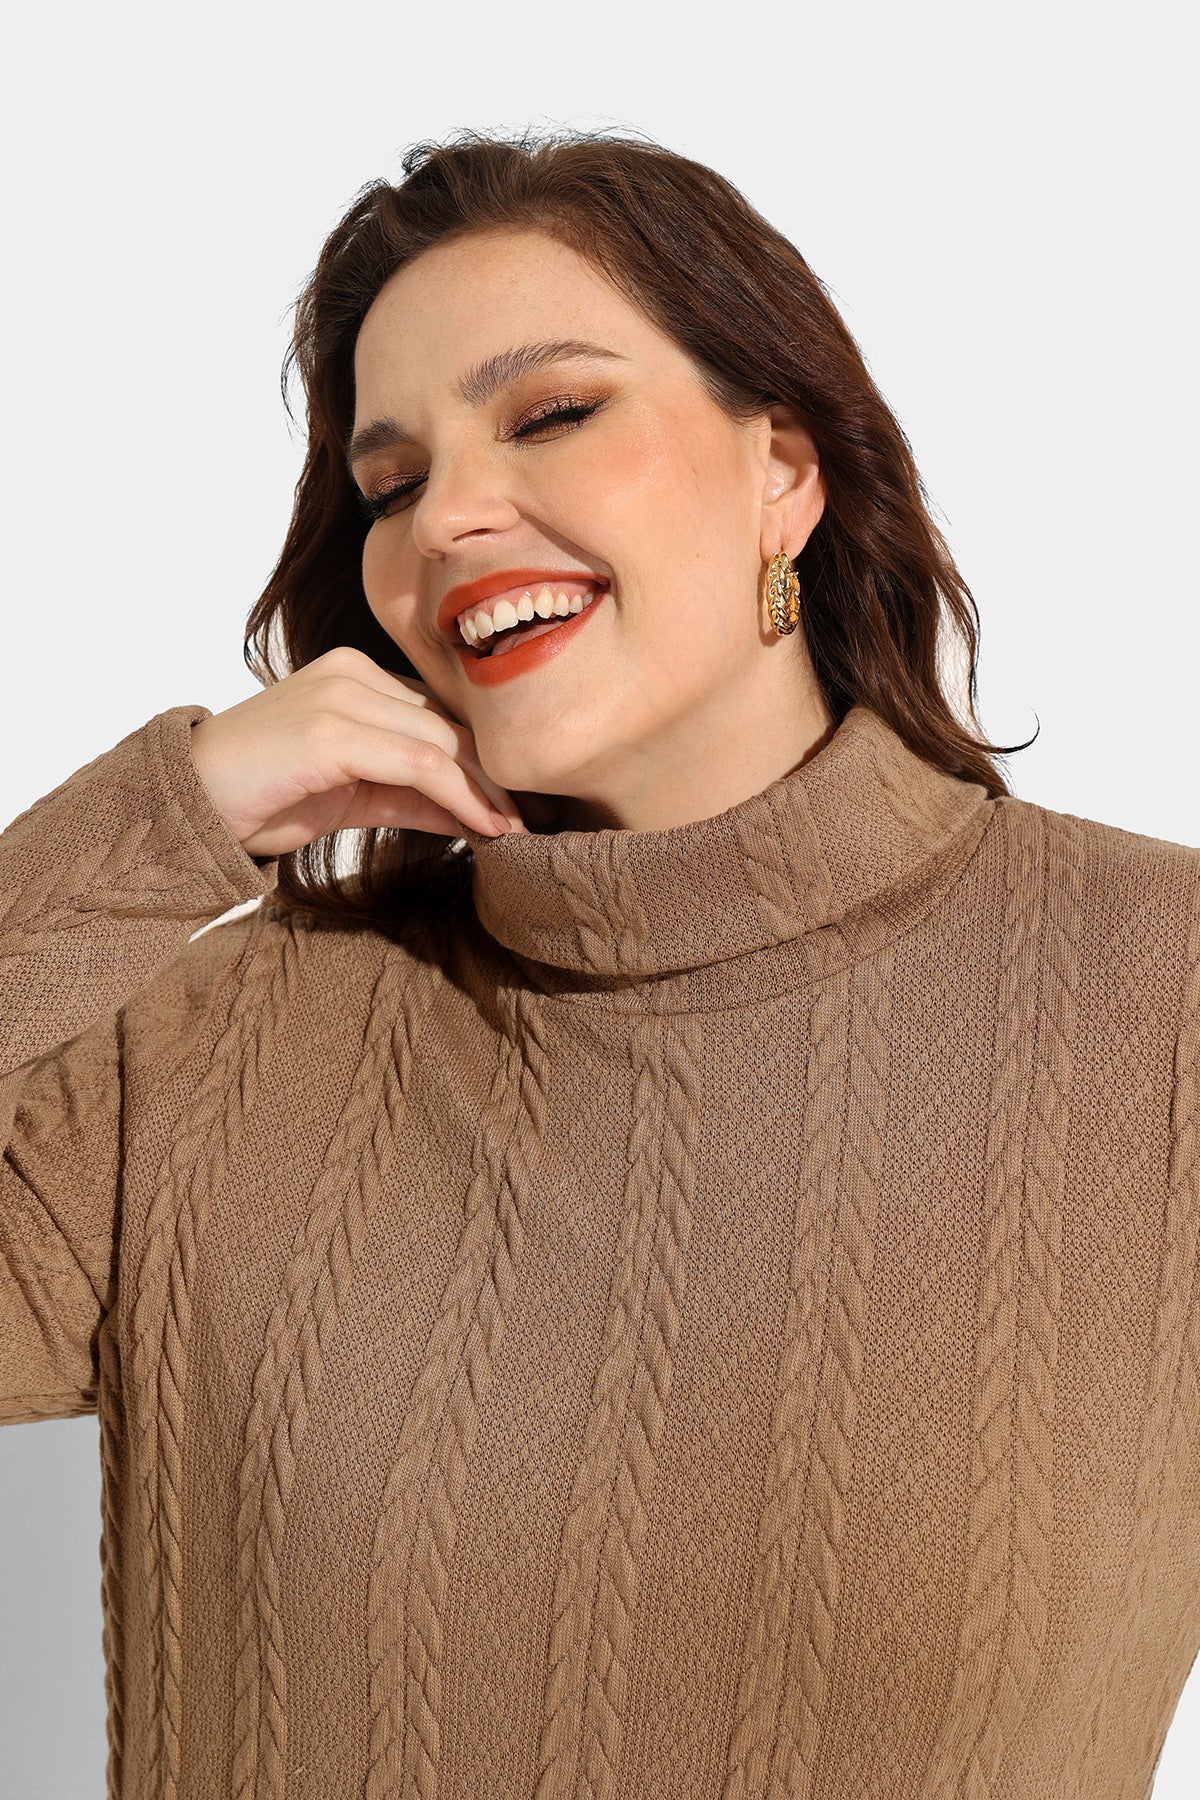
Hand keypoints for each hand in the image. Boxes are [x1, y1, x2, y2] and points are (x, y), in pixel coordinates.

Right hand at [188, 646, 529, 858]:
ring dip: (488, 793)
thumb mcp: (354, 795)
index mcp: (356, 675)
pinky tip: (487, 829)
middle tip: (539, 820)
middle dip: (497, 776)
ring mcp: (343, 695)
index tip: (525, 804)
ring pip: (442, 743)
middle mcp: (353, 672)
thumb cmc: (263, 797)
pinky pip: (420, 764)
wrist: (188, 804)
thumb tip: (480, 815)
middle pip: (450, 725)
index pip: (441, 715)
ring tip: (520, 831)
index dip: (486, 761)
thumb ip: (413, 795)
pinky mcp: (333, 729)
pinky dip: (461, 798)